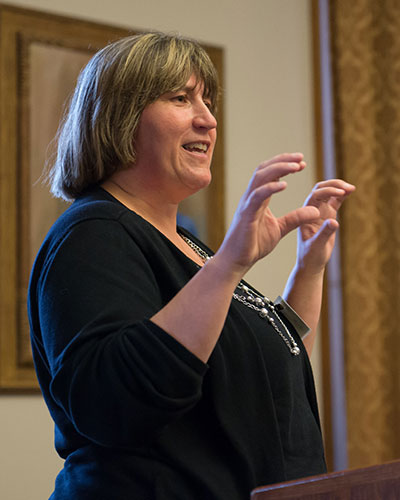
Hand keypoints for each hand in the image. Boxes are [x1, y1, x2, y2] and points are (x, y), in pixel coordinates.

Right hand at [216, 153, 320, 275]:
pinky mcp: (246, 215)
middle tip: (300, 158)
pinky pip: (257, 196)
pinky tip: (284, 185)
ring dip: (278, 169)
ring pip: (260, 177)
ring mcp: (247, 204)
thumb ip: (296, 218)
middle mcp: (251, 197)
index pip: (269, 173)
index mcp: (259, 199)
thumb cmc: (254, 244)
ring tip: (296, 166)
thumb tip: (315, 211)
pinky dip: (270, 188)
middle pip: (264, 169)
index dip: (284, 164)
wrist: (237, 260)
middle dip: (283, 161)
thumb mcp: (280, 228)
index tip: (302, 162)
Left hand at [296, 179, 355, 273]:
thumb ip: (324, 234)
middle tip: (348, 187)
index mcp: (305, 215)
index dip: (327, 192)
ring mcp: (320, 212)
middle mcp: (311, 211)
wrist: (311, 263)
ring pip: (328, 193)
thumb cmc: (310, 256)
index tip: (340, 193)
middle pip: (320, 190)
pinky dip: (342, 195)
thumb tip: (334, 222)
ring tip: (351, 188)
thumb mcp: (316, 246)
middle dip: (333, 185)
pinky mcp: (328, 216)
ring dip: (338, 188)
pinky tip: (350, 191)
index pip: (314, 196)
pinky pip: (335, 201)